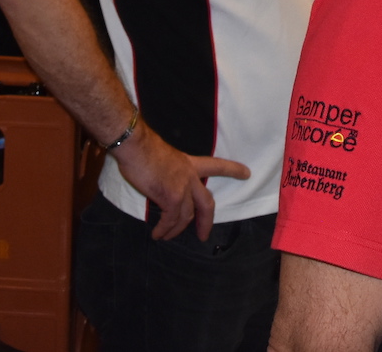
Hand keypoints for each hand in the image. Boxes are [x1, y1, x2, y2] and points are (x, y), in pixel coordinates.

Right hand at [113, 125, 251, 239]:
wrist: (135, 145)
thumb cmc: (144, 147)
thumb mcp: (165, 157)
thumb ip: (170, 171)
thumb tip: (163, 183)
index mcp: (190, 164)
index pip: (216, 166)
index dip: (232, 170)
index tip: (247, 173)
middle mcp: (190, 176)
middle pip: (207, 203)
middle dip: (206, 221)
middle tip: (204, 234)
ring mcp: (182, 188)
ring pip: (186, 216)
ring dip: (176, 230)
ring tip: (166, 236)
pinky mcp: (171, 198)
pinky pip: (170, 220)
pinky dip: (164, 230)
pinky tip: (158, 234)